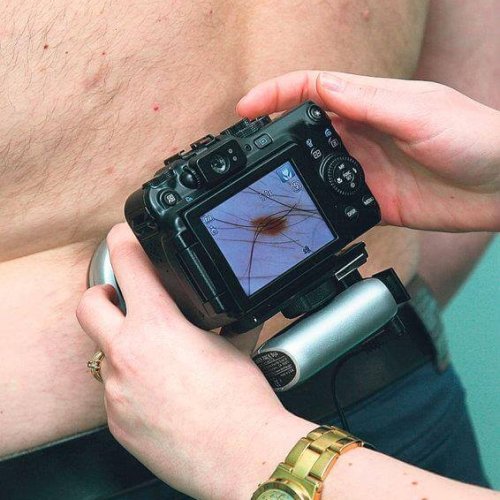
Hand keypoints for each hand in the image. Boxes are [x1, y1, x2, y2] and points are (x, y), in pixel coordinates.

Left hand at [76, 224, 313, 498]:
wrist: (241, 456)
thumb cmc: (241, 403)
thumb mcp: (234, 346)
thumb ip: (221, 322)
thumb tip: (229, 313)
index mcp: (157, 326)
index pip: (128, 263)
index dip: (122, 240)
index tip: (123, 237)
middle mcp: (127, 355)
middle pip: (89, 304)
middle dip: (101, 292)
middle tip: (120, 297)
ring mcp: (116, 391)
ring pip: (104, 354)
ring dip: (124, 347)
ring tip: (156, 358)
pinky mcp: (116, 422)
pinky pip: (113, 393)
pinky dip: (131, 386)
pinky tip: (160, 395)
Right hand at [237, 71, 499, 231]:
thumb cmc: (474, 138)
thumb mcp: (417, 111)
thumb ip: (367, 102)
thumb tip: (319, 88)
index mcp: (371, 103)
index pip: (313, 91)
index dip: (276, 95)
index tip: (246, 108)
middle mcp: (363, 134)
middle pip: (307, 130)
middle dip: (273, 134)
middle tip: (246, 149)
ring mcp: (366, 169)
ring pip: (316, 168)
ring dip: (291, 173)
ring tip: (266, 182)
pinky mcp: (374, 201)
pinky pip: (336, 204)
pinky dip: (318, 207)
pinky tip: (305, 210)